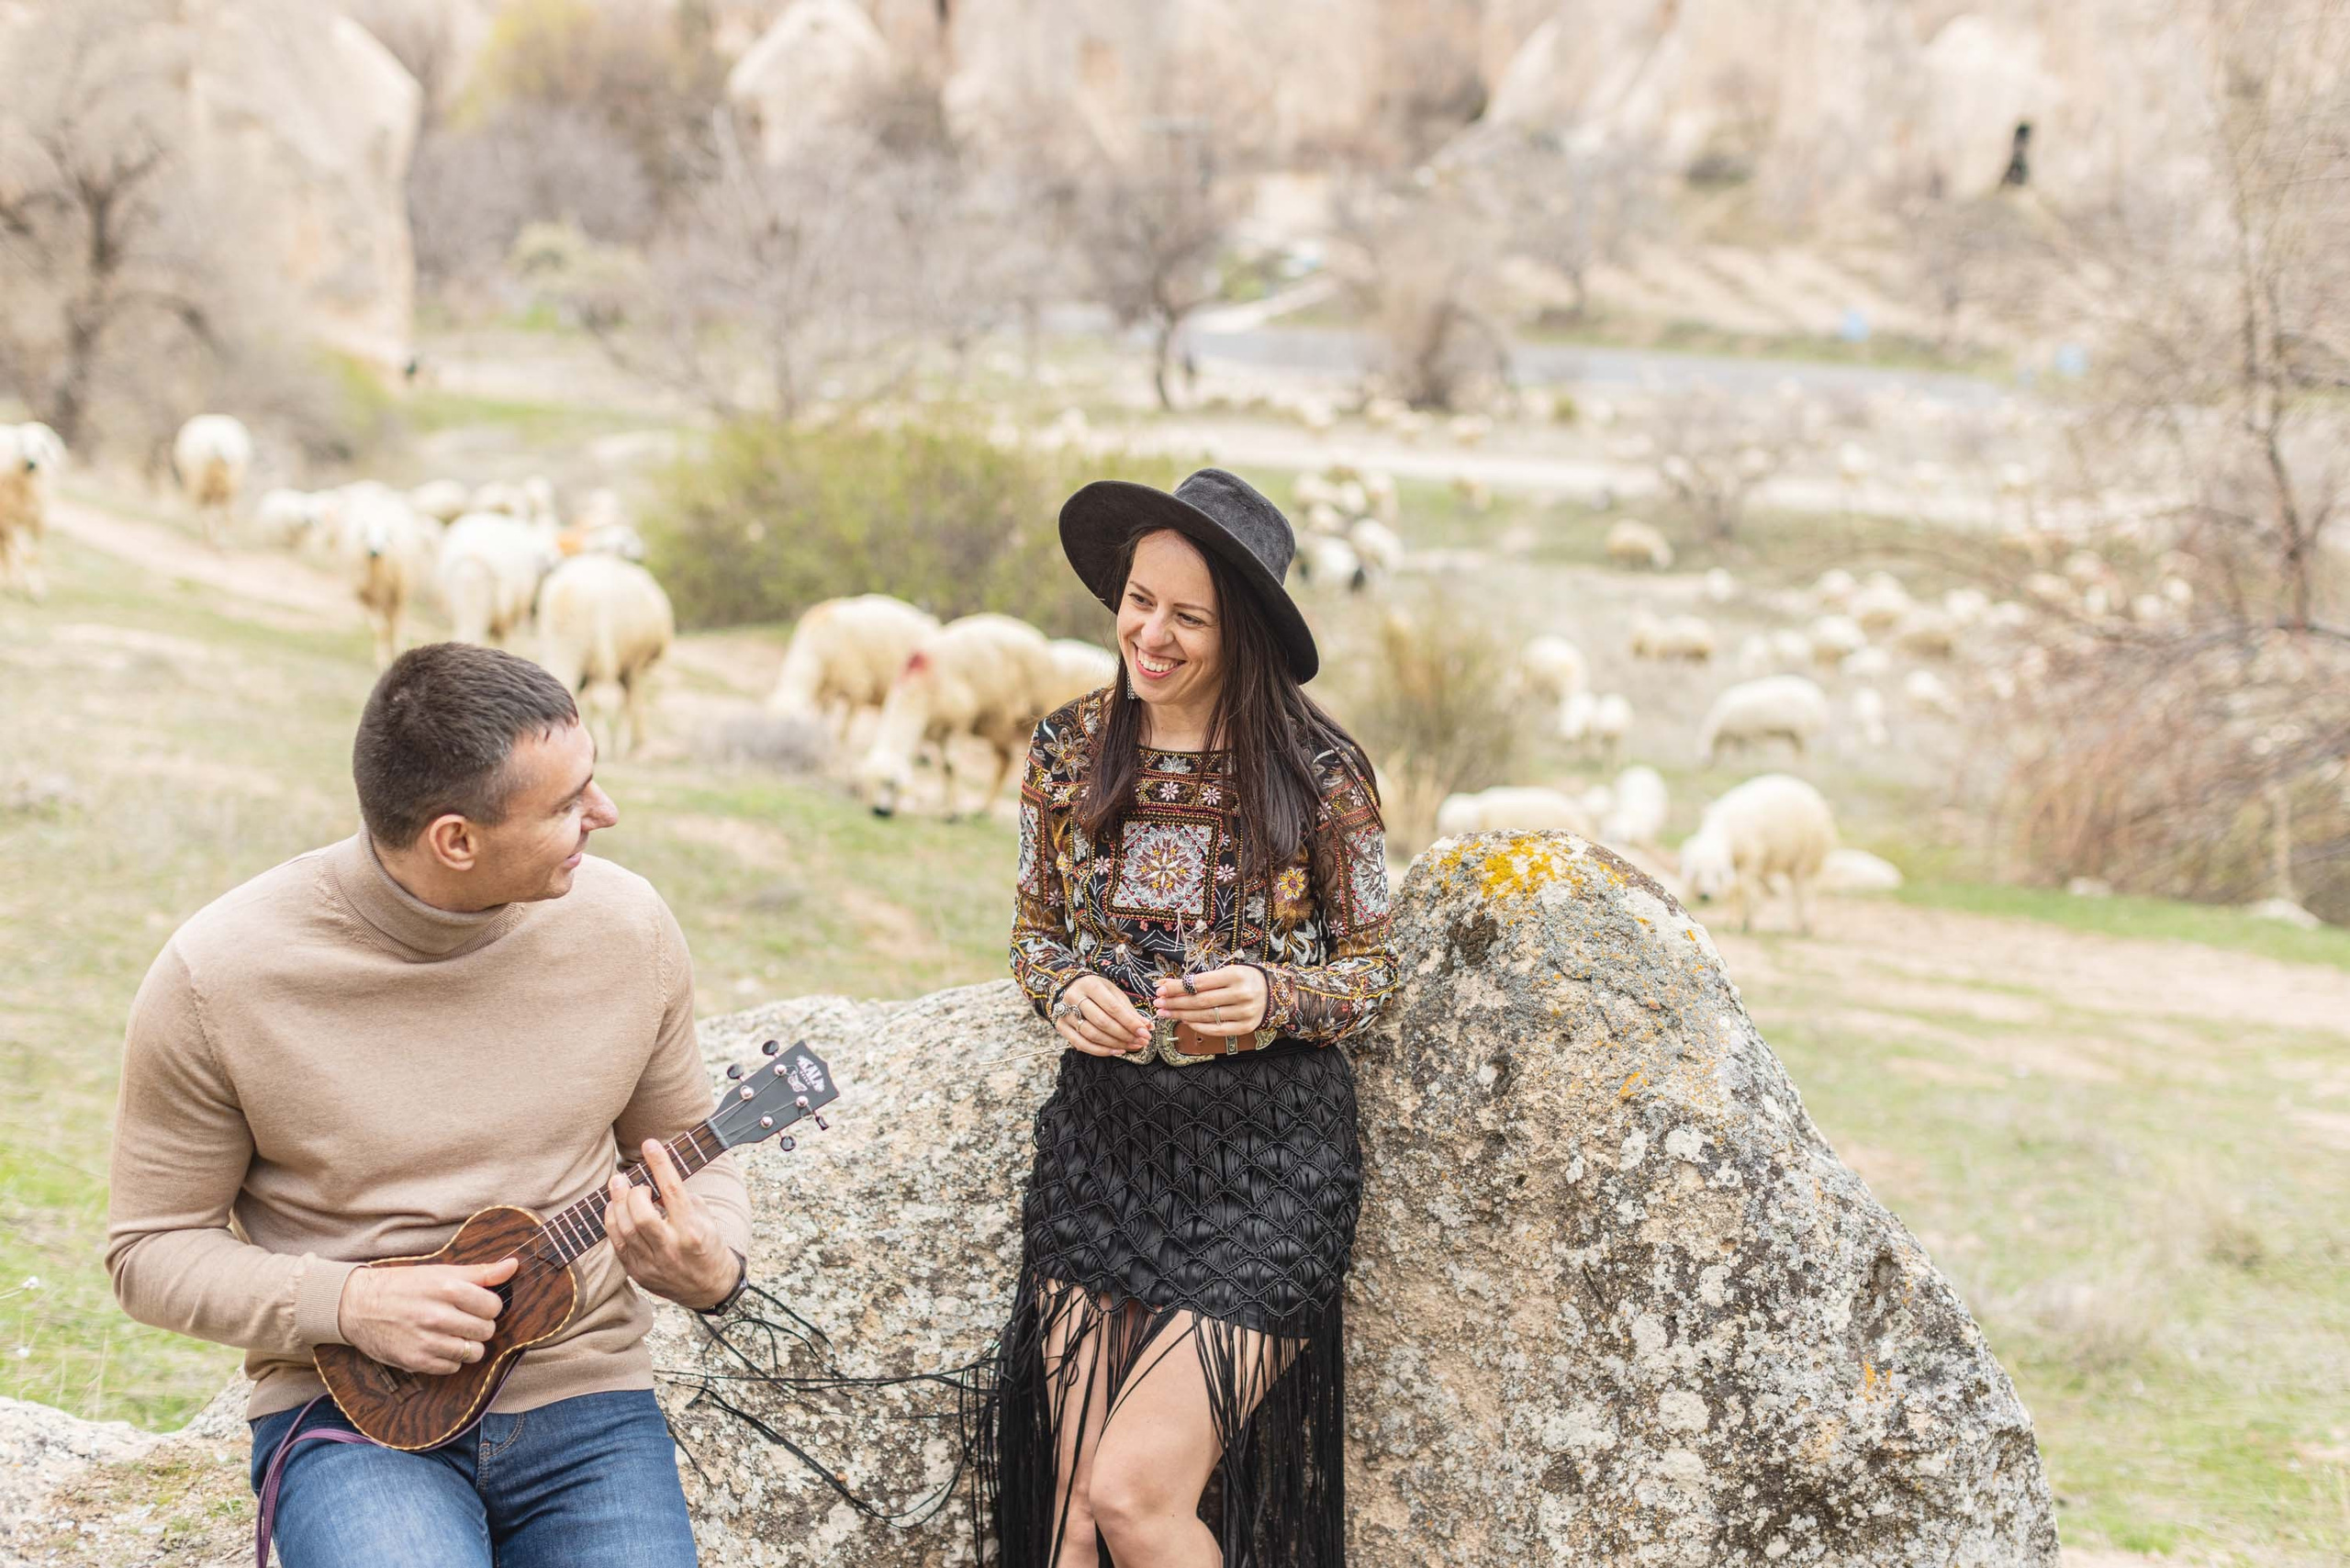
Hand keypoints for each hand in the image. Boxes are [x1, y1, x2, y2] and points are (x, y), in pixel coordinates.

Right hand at [337, 1255, 513, 1374]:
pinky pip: (452, 1368)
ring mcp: (426, 1340)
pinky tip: (439, 1346)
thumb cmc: (404, 1285)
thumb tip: (514, 1266)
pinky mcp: (415, 1361)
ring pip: (473, 1352)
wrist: (358, 1305)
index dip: (489, 1306)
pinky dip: (450, 1360)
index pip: (494, 1306)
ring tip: (454, 1334)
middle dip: (480, 1326)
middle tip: (465, 1320)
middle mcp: (437, 1315)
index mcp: (446, 1288)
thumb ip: (481, 1272)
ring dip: (468, 1345)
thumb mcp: (441, 1271)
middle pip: (486, 1330)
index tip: (478, 1305)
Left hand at [607, 1140, 738, 1309]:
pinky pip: (618, 1244)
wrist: (708, 1287)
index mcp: (692, 1230)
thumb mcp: (705, 1218)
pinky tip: (614, 1208)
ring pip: (625, 1229)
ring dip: (617, 1203)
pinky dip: (612, 1222)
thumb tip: (656, 1181)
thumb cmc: (707, 1244)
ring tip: (617, 1186)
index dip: (660, 1164)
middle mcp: (671, 1248)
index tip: (650, 1144)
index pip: (672, 1191)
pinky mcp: (638, 1272)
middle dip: (631, 1192)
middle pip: (641, 1215)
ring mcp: (653, 1263)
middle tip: (628, 1179)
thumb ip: (681, 1200)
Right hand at [1051, 975, 1151, 1055]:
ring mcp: (1065, 1013)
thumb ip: (1129, 1010)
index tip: (1145, 1032)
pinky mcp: (1061, 1027)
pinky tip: (1116, 1051)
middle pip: (1102, 1022)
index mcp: (1090, 985)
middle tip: (1141, 1041)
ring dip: (1115, 1044)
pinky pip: (1081, 1044)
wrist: (1071, 988)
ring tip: (1132, 1046)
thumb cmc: (1097, 991)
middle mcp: (1074, 998)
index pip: (1112, 1007)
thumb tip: (1148, 1027)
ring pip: (1092, 1035)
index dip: (1130, 1022)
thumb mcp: (1114, 993)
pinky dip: (1100, 1051)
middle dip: (1125, 1035)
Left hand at [1152, 965, 1269, 1037]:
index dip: (1177, 987)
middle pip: (1200, 1001)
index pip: (1199, 983)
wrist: (1274, 993)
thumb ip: (1201, 979)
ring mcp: (1244, 1012)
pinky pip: (1216, 1029)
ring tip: (1166, 1013)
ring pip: (1206, 1016)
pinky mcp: (1245, 1027)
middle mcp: (1241, 994)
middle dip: (1175, 1002)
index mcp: (1235, 975)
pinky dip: (1198, 1026)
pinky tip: (1185, 1021)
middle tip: (1158, 1003)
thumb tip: (1167, 984)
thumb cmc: (1245, 979)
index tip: (1160, 988)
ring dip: (1182, 1015)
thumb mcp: (1227, 971)